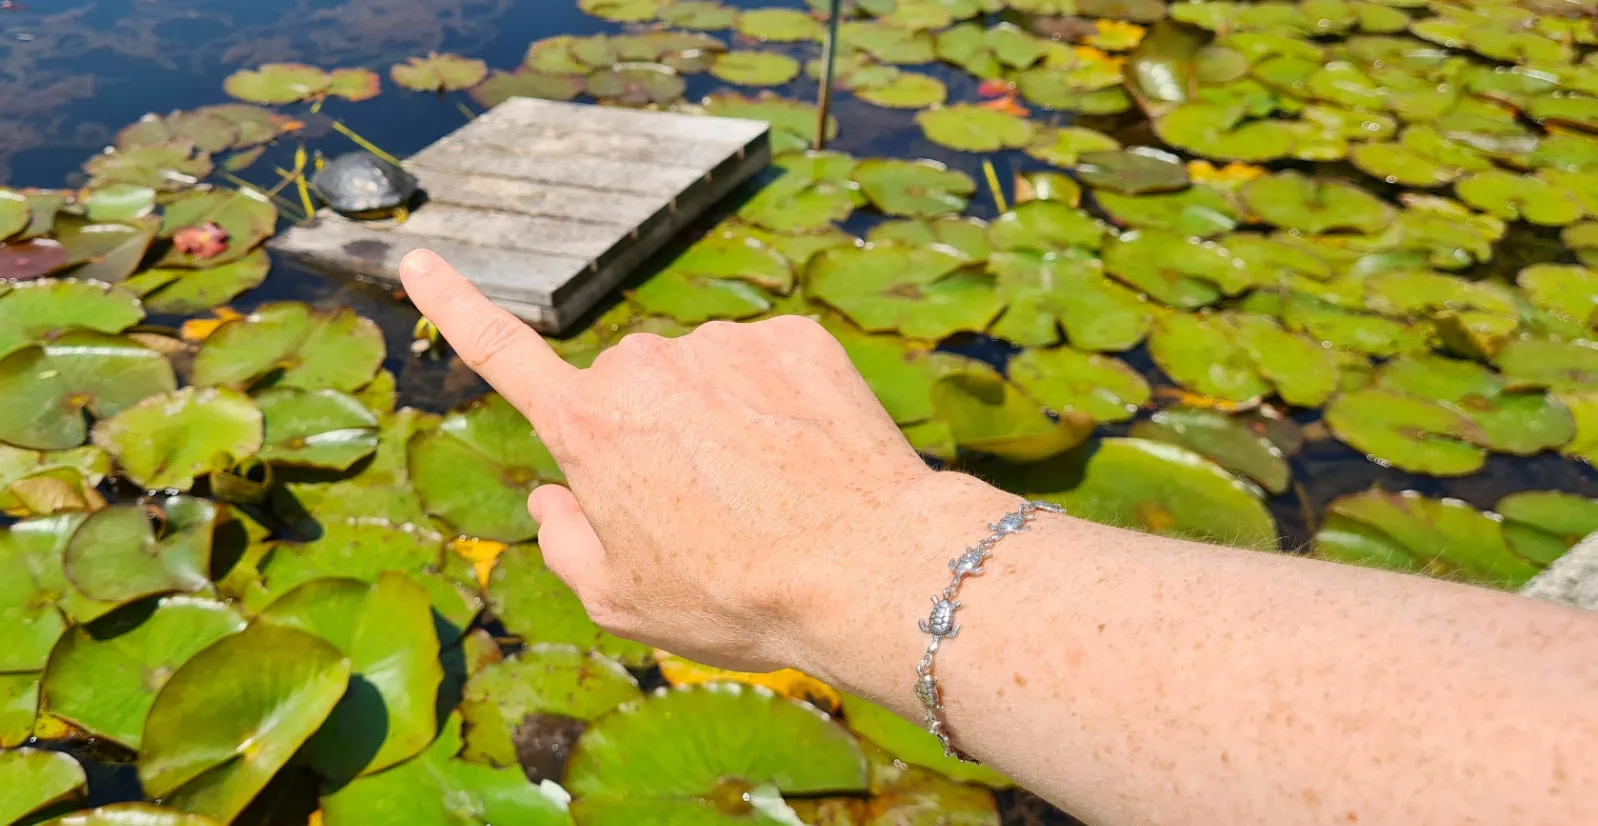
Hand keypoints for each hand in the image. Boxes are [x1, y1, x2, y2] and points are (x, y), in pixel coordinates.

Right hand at [400, 250, 943, 671]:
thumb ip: (564, 542)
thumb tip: (551, 496)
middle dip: (652, 437)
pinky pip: (768, 365)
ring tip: (768, 493)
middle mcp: (646, 364)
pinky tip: (806, 458)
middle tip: (707, 511)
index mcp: (589, 425)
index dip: (456, 306)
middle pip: (632, 395)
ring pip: (705, 378)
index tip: (418, 258)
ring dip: (722, 418)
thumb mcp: (621, 601)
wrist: (867, 569)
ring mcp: (725, 343)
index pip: (502, 354)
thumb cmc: (734, 598)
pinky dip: (780, 404)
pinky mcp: (796, 337)